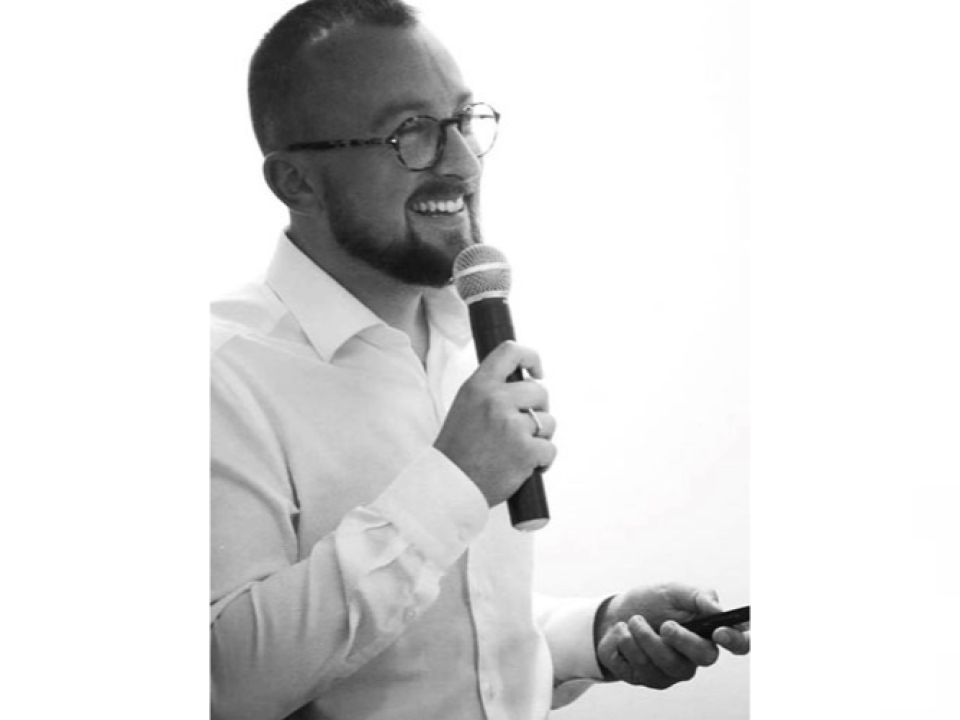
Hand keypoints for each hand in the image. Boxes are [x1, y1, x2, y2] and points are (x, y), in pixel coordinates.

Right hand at [435, 341, 556, 506]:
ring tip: (520, 450)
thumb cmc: (458, 450)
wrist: (450, 485)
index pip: (510, 351)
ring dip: (541, 437)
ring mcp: (512, 425)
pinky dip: (544, 460)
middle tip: (525, 427)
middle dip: (538, 409)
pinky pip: (550, 448)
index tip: (538, 372)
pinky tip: (527, 467)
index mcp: (478, 386)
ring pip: (548, 421)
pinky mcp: (526, 450)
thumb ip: (491, 391)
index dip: (531, 357)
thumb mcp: (465, 406)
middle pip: (539, 391)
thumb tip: (526, 383)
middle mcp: (495, 400)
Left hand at [595, 583, 749, 687]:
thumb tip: (718, 609)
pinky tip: (623, 634)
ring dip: (644, 637)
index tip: (718, 631)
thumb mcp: (672, 591)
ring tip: (632, 621)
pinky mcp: (649, 679)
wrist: (613, 615)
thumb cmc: (650, 603)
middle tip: (664, 624)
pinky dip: (626, 644)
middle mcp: (695, 656)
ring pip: (668, 663)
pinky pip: (640, 669)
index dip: (736, 641)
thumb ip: (698, 596)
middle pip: (704, 657)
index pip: (739, 643)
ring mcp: (673, 671)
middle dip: (682, 639)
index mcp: (708, 632)